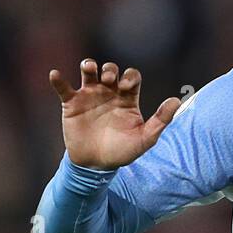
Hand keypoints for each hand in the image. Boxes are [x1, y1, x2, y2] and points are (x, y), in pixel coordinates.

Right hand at [48, 60, 179, 168]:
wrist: (96, 166)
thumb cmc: (122, 152)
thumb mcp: (144, 139)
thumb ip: (160, 120)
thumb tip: (177, 100)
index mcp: (127, 99)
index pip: (131, 77)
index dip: (129, 77)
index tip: (126, 87)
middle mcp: (109, 93)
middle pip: (111, 69)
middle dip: (111, 69)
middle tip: (111, 80)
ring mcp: (90, 96)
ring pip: (89, 71)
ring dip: (89, 65)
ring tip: (88, 68)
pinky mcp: (72, 104)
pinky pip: (63, 87)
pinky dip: (58, 80)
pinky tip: (55, 75)